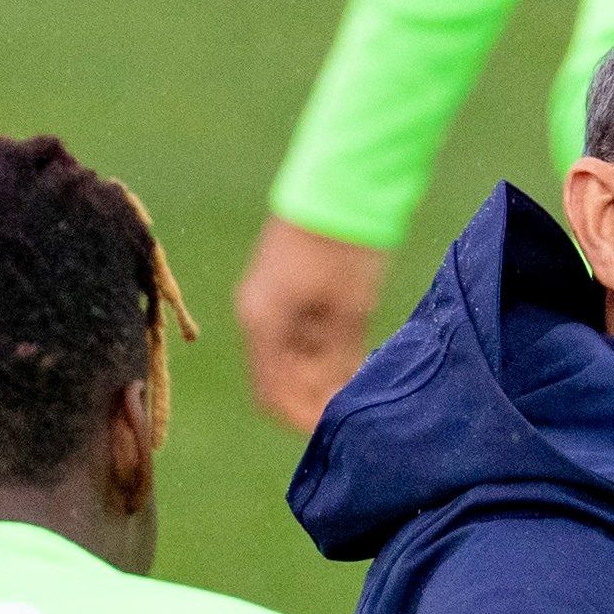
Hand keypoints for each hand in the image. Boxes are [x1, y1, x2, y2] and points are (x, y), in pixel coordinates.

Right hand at [232, 218, 386, 431]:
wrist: (339, 184)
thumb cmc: (344, 249)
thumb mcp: (350, 312)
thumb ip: (338, 360)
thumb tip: (336, 401)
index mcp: (263, 325)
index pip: (272, 396)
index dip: (303, 418)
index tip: (338, 429)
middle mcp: (255, 316)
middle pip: (277, 379)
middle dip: (312, 398)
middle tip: (354, 408)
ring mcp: (266, 299)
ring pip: (287, 357)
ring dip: (317, 374)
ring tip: (358, 382)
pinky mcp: (281, 285)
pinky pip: (294, 333)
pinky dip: (317, 350)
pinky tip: (351, 354)